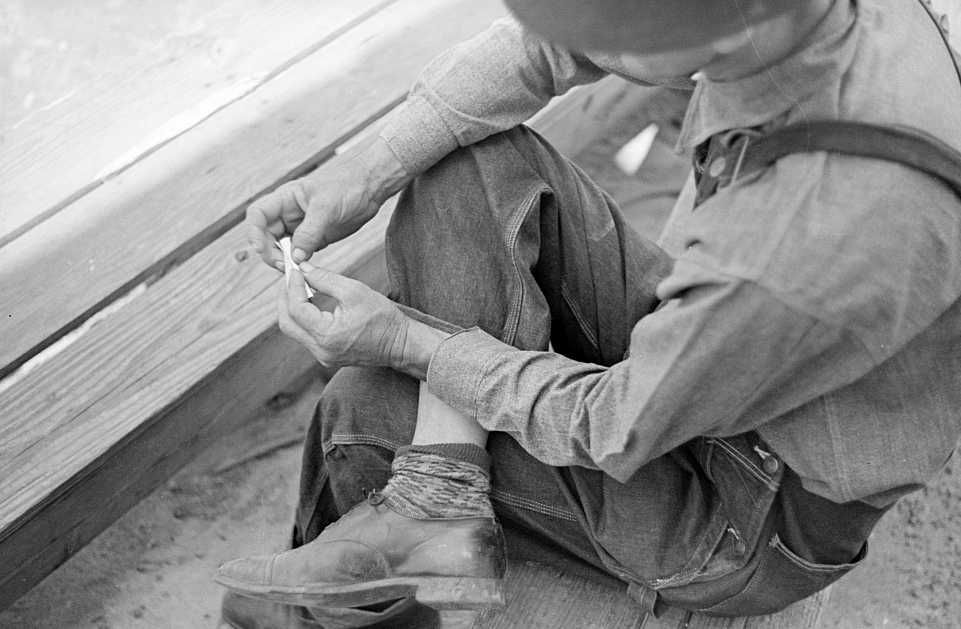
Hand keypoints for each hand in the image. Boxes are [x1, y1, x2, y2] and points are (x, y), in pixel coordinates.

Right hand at [246, 136, 408, 267]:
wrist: (372, 186)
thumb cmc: (348, 183)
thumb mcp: (326, 206)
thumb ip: (309, 232)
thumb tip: (295, 256)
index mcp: (286, 198)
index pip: (258, 215)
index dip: (253, 232)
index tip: (259, 248)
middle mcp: (289, 213)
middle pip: (266, 236)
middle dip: (270, 252)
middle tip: (284, 266)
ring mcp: (302, 226)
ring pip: (282, 247)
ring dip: (284, 260)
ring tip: (295, 270)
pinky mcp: (316, 238)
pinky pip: (300, 253)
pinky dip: (300, 263)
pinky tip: (306, 269)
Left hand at [278, 262, 439, 376]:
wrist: (400, 344)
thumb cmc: (382, 318)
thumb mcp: (354, 291)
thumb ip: (325, 278)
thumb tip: (303, 269)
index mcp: (327, 335)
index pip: (296, 308)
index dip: (292, 286)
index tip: (296, 270)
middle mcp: (321, 350)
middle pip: (287, 323)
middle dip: (285, 298)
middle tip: (291, 279)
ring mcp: (322, 356)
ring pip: (294, 330)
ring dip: (293, 308)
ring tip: (300, 288)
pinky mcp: (326, 356)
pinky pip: (305, 336)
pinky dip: (303, 318)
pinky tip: (309, 303)